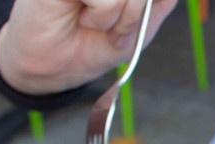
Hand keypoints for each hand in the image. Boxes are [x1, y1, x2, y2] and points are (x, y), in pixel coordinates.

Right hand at [0, 0, 177, 94]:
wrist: (56, 66)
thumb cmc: (96, 43)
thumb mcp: (141, 28)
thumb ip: (159, 4)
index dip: (148, 7)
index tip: (136, 24)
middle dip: (139, 14)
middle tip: (117, 29)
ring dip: (123, 18)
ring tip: (97, 24)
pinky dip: (102, 16)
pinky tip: (83, 19)